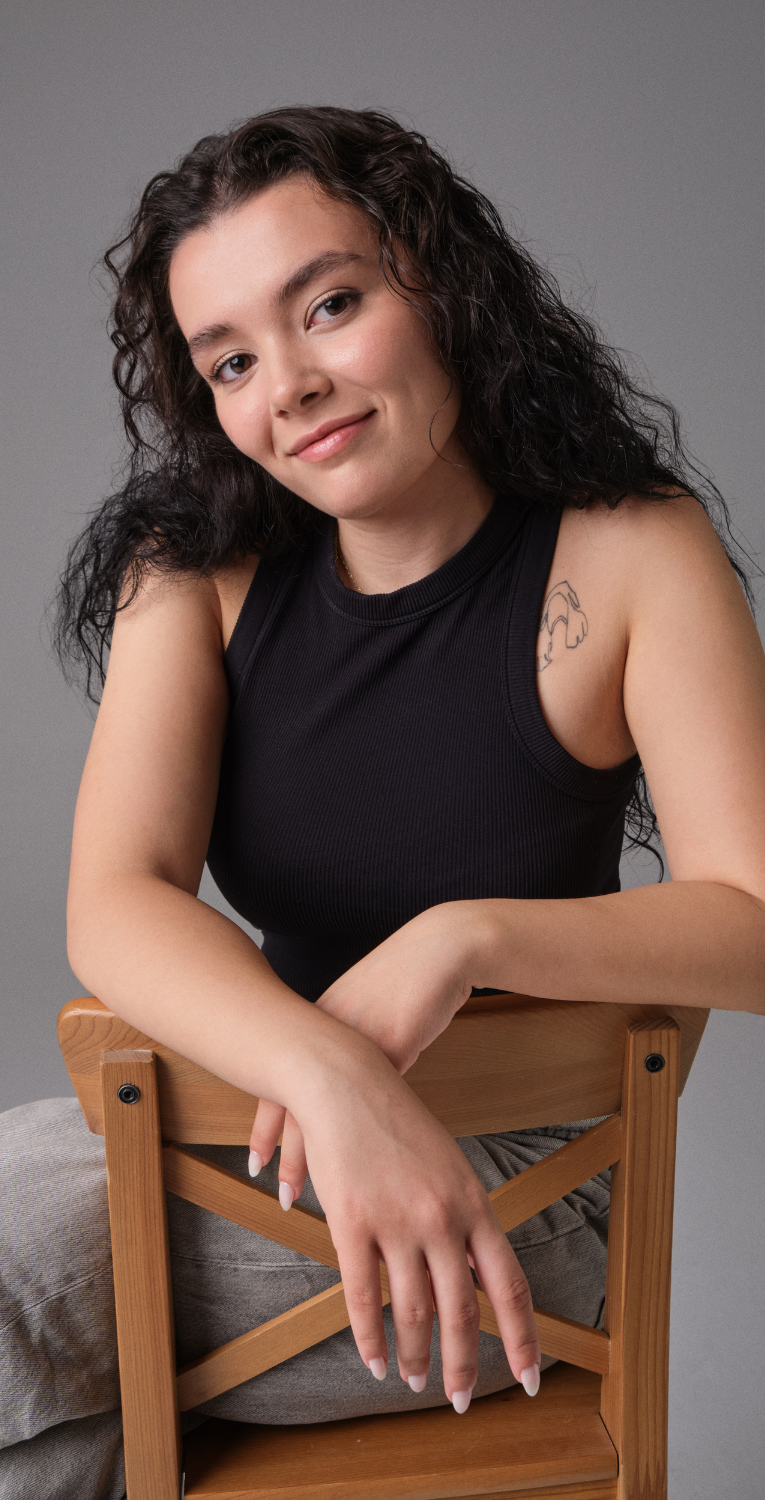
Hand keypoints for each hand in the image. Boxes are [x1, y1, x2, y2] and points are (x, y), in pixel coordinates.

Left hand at [250, 901, 479, 1198]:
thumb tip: (338, 1092)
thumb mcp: (366, 1019)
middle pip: (291, 1102)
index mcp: (316, 1026)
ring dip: (313, 1157)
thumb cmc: (407, 984)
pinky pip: (370, 1104)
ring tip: (306, 1191)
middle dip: (283, 1152)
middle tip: (274, 1189)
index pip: (278, 1085)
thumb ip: (347, 1052)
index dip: (266, 1127)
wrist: (441, 953)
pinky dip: (359, 1140)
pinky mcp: (391, 1046)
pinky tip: (362, 1167)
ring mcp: (357, 1042)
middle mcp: (326, 1034)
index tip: (254, 1161)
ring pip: (324, 1108)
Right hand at [251, 1035, 538, 1409]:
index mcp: (474, 1204)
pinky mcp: (352, 1223)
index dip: (520, 1338)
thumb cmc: (397, 1122)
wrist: (347, 1081)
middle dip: (464, 1365)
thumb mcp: (448, 1167)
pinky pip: (365, 1297)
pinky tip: (377, 1360)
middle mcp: (443, 1218)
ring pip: (414, 1312)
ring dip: (417, 1356)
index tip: (527, 1380)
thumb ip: (465, 1220)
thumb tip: (477, 1276)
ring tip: (416, 1381)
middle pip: (462, 1312)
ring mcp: (397, 1222)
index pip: (509, 1285)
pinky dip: (372, 1338)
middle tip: (460, 1401)